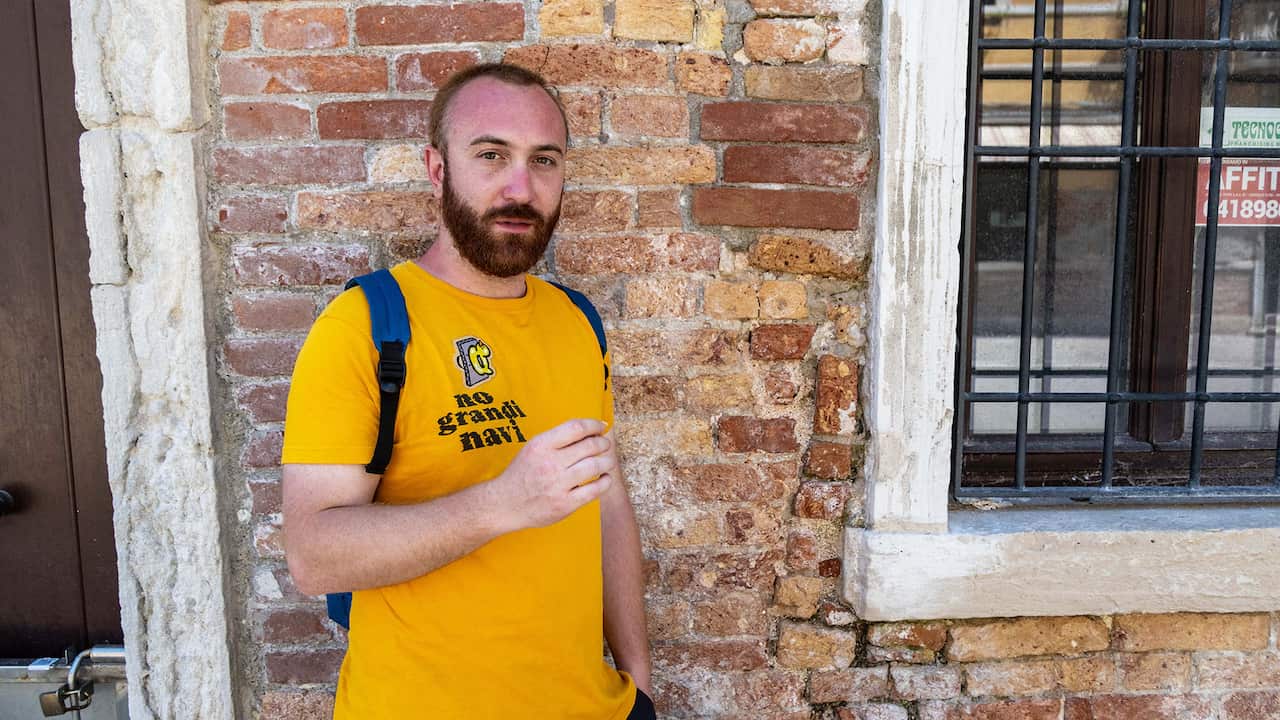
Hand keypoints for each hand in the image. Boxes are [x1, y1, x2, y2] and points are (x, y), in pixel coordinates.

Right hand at [491, 418, 614, 530]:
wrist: (505, 504)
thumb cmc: (522, 473)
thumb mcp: (533, 448)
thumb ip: (556, 439)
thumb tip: (588, 429)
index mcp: (541, 445)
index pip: (576, 427)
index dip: (594, 425)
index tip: (601, 427)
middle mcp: (550, 463)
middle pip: (590, 446)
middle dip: (603, 443)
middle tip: (605, 444)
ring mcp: (558, 484)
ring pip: (595, 466)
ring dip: (607, 461)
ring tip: (607, 461)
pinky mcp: (565, 504)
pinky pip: (595, 490)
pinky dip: (605, 482)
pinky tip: (605, 478)